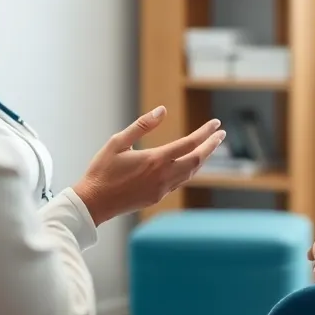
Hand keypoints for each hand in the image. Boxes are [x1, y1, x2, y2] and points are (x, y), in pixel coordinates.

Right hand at [73, 107, 224, 224]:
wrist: (93, 204)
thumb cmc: (102, 171)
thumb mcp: (117, 142)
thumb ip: (141, 125)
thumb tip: (162, 110)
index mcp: (155, 160)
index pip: (189, 144)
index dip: (205, 133)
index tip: (216, 124)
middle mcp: (162, 176)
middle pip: (197, 160)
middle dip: (211, 146)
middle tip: (221, 134)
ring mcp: (161, 189)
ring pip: (191, 173)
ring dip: (203, 159)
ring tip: (210, 146)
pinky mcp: (157, 197)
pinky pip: (180, 182)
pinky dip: (190, 170)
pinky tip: (191, 164)